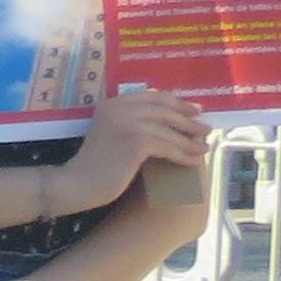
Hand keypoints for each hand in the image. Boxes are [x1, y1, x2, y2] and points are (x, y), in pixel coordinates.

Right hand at [54, 80, 211, 211]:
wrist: (75, 184)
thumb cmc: (93, 165)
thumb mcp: (112, 135)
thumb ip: (132, 123)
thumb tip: (171, 120)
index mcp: (112, 103)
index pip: (152, 96)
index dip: (176, 102)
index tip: (194, 110)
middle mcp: (120, 108)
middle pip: (164, 110)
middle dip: (188, 120)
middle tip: (205, 128)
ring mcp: (128, 122)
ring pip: (169, 130)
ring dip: (190, 141)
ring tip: (204, 148)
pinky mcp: (136, 141)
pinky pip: (168, 146)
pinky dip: (184, 155)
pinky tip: (194, 162)